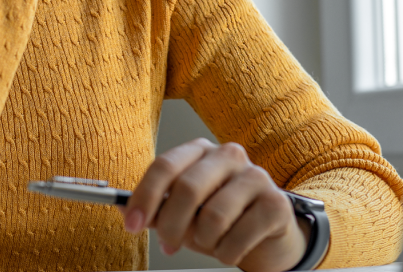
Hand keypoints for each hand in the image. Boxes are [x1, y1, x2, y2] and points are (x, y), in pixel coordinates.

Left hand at [122, 138, 311, 271]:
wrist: (267, 234)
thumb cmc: (220, 218)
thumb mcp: (183, 213)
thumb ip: (156, 209)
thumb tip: (126, 212)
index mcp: (200, 150)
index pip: (165, 165)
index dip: (144, 197)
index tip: (131, 224)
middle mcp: (228, 156)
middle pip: (187, 188)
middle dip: (171, 225)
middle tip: (168, 244)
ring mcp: (256, 177)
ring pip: (213, 216)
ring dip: (204, 242)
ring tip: (210, 243)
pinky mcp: (277, 204)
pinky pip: (239, 236)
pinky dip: (227, 252)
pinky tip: (231, 248)